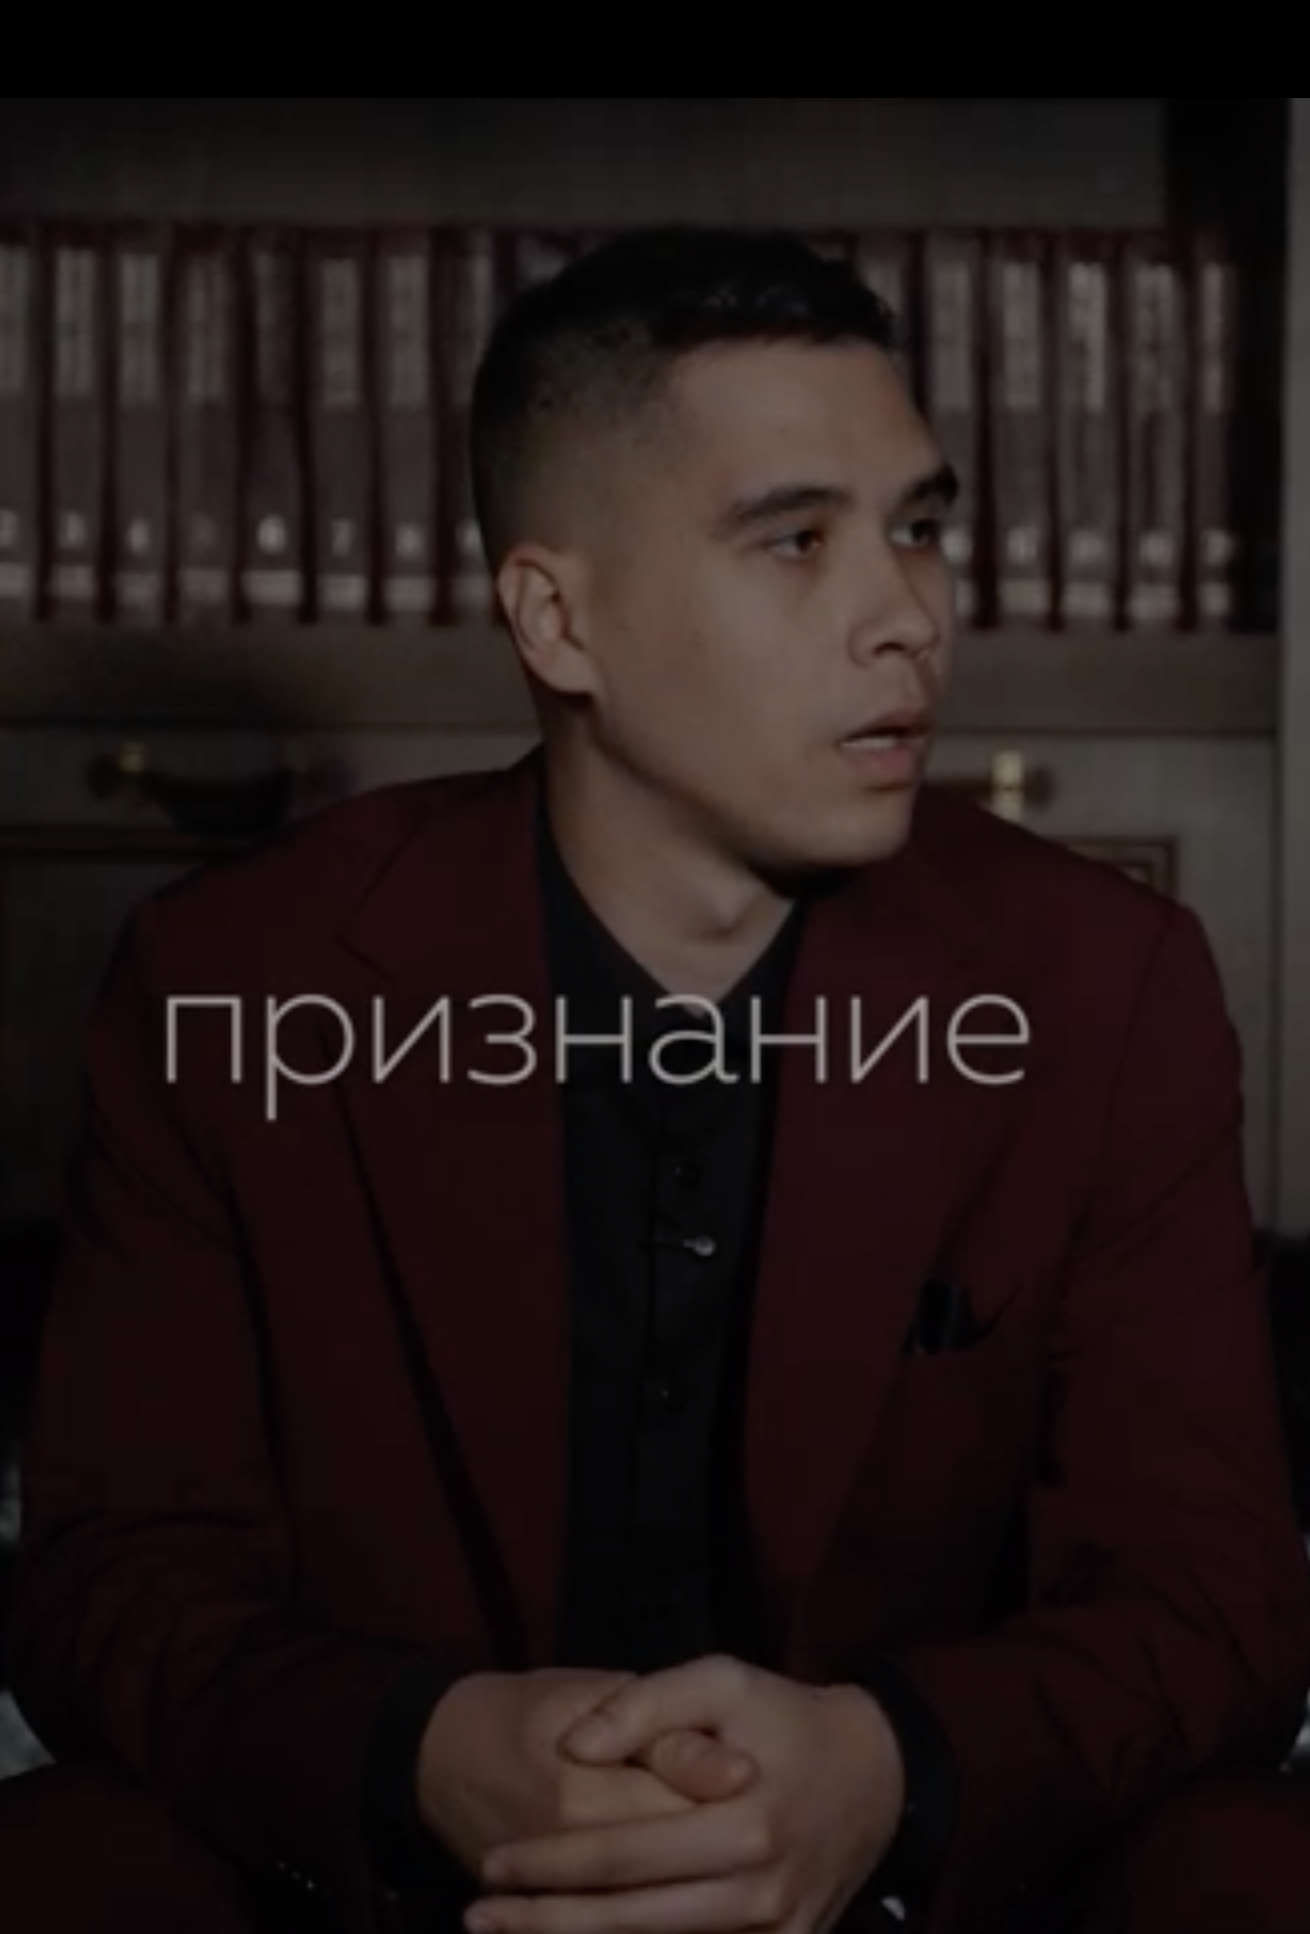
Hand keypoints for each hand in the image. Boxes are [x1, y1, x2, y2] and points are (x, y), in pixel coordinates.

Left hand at [465, 1654, 905, 1933]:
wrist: (878, 1776)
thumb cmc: (786, 1719)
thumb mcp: (721, 1680)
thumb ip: (644, 1704)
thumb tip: (572, 1748)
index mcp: (743, 1825)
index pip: (625, 1857)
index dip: (550, 1865)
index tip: (491, 1866)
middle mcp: (760, 1895)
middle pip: (630, 1923)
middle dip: (544, 1924)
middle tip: (474, 1918)